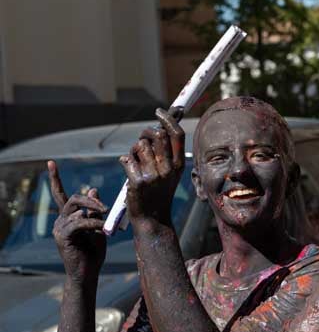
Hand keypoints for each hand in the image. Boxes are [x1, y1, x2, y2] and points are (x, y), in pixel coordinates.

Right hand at [48, 160, 107, 280]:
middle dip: (91, 199)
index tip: (51, 163)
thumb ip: (95, 211)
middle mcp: (60, 220)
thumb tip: (93, 189)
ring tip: (107, 224)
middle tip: (107, 207)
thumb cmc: (93, 253)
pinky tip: (102, 230)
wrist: (87, 273)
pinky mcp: (62, 236)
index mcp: (68, 217)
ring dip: (96, 212)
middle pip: (73, 198)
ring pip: (77, 209)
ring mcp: (59, 228)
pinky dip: (93, 223)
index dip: (55, 179)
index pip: (60, 194)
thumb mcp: (97, 227)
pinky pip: (79, 222)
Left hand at [122, 108, 184, 225]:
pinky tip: (129, 170)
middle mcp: (168, 169)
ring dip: (133, 150)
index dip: (168, 119)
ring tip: (135, 161)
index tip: (159, 112)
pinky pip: (127, 159)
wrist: (153, 219)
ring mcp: (154, 176)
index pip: (176, 135)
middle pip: (157, 135)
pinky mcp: (138, 182)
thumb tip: (156, 130)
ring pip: (139, 146)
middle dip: (145, 132)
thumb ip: (165, 154)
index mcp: (179, 165)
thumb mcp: (169, 175)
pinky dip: (125, 162)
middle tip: (141, 138)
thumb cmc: (158, 193)